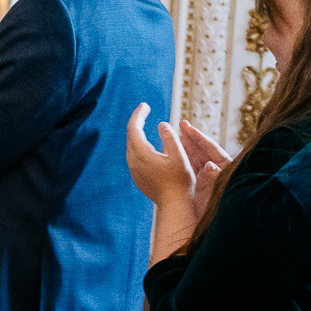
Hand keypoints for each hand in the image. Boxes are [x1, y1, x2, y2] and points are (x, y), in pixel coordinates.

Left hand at [126, 103, 204, 222]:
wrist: (174, 205)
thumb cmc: (180, 180)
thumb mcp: (179, 155)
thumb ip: (170, 138)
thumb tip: (162, 124)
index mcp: (141, 153)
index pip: (134, 127)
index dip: (139, 114)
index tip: (145, 105)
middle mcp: (133, 161)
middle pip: (131, 136)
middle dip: (137, 121)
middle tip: (145, 110)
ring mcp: (134, 170)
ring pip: (132, 147)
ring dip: (138, 134)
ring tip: (144, 124)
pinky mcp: (138, 177)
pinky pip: (135, 156)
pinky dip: (140, 146)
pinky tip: (148, 145)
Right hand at [177, 119, 228, 209]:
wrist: (219, 224)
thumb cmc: (222, 208)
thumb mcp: (218, 191)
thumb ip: (215, 178)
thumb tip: (210, 164)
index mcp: (224, 168)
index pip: (211, 148)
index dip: (198, 137)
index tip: (186, 127)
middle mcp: (215, 170)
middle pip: (202, 150)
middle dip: (191, 138)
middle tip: (181, 125)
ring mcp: (207, 177)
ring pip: (195, 158)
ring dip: (186, 146)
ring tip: (176, 135)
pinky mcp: (200, 186)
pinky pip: (190, 168)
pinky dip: (183, 159)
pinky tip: (175, 153)